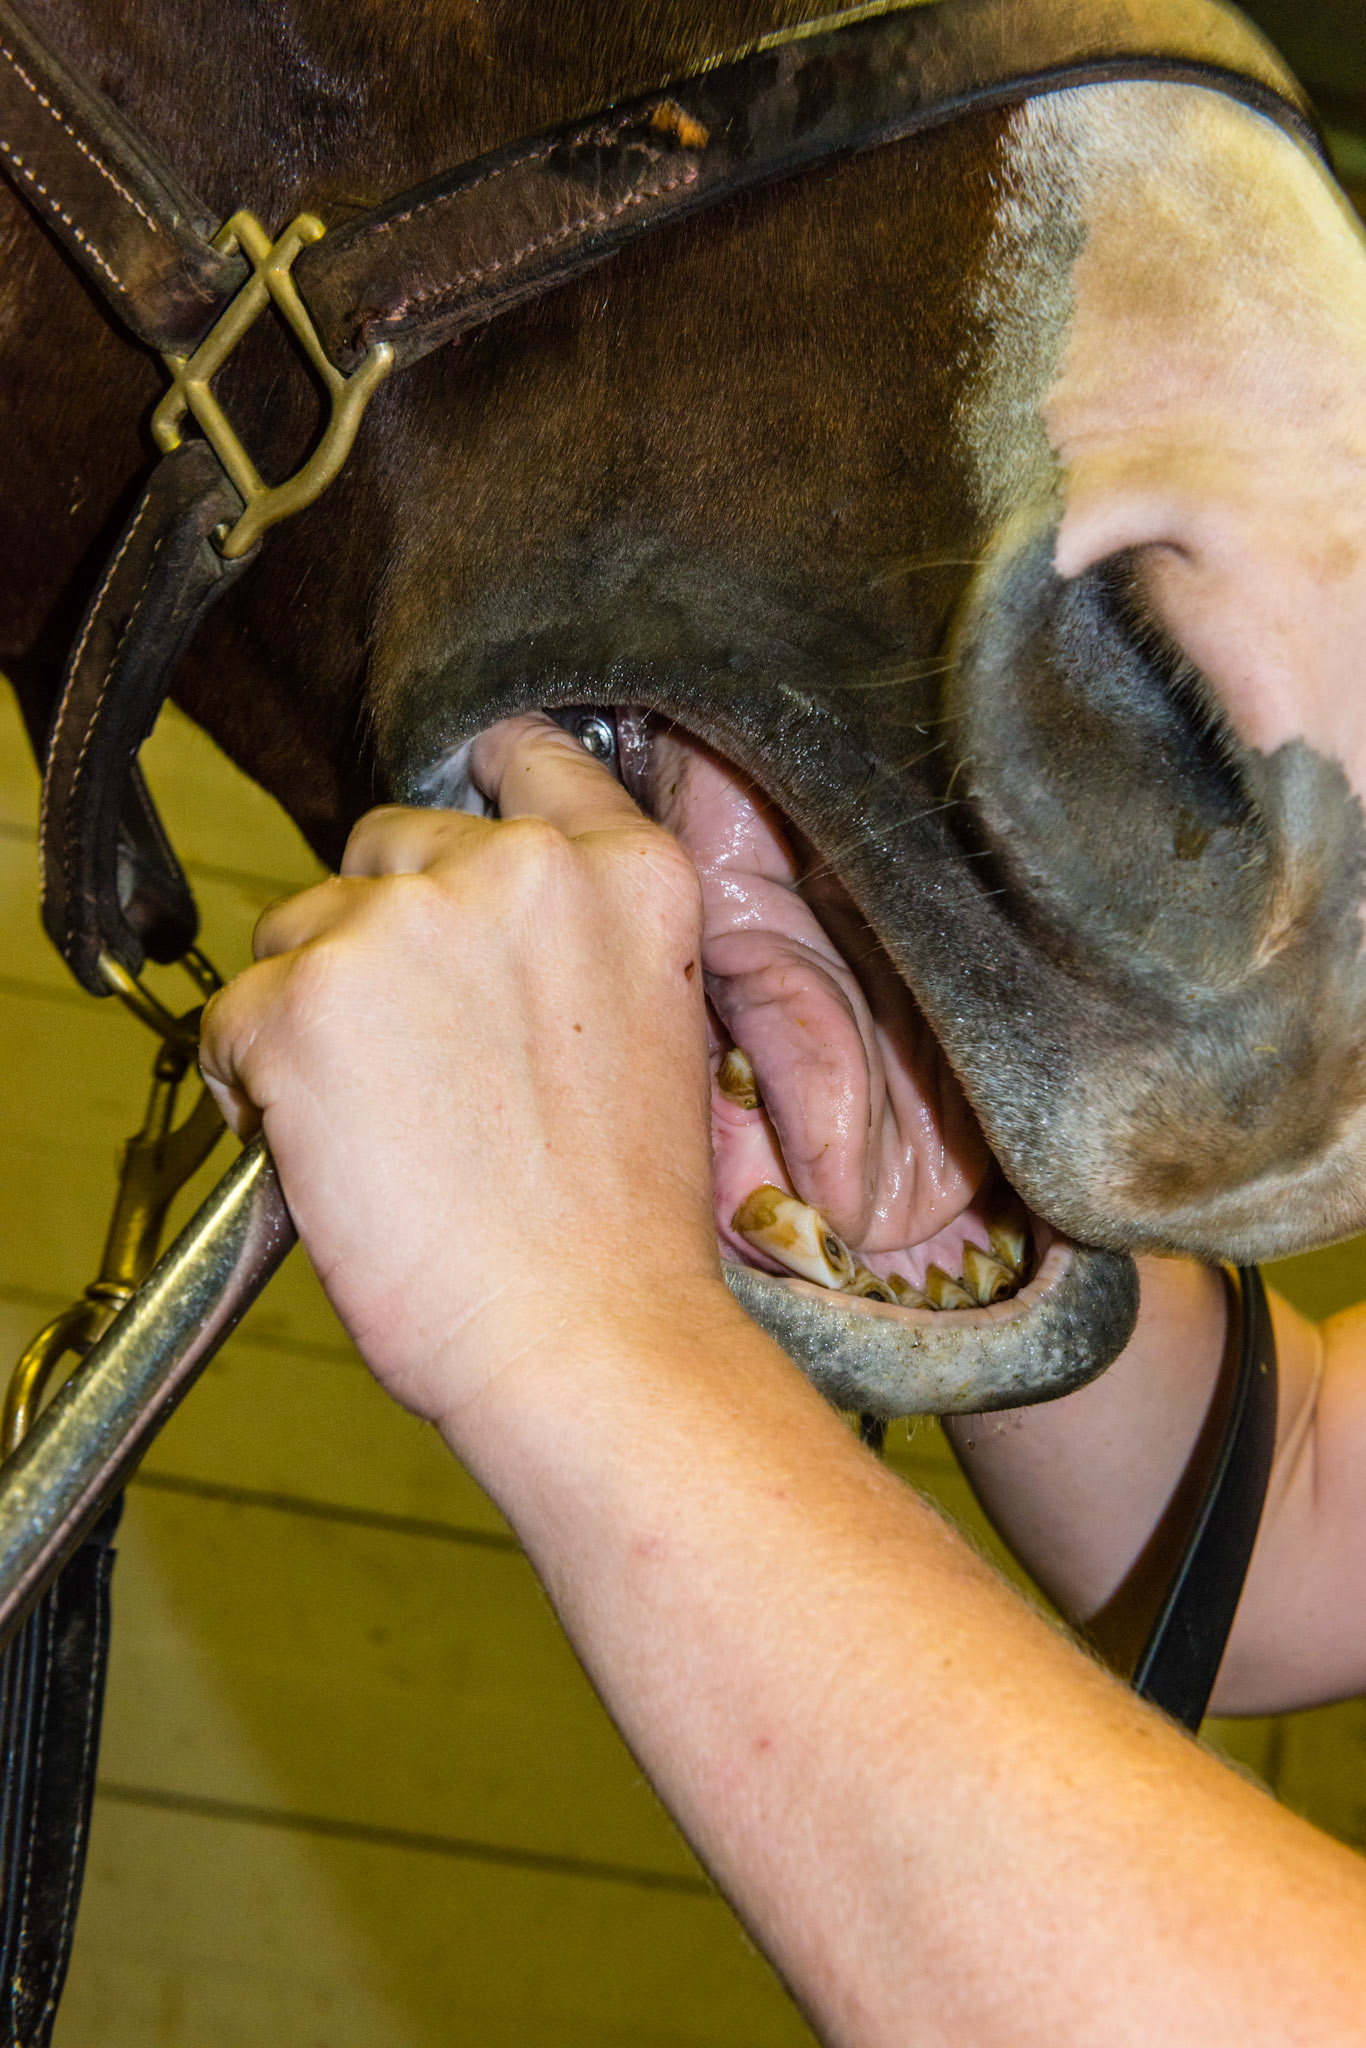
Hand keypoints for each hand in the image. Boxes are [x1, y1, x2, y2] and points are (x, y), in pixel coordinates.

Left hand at [199, 715, 718, 1427]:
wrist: (588, 1337)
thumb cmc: (621, 1227)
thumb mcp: (656, 1034)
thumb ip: (575, 943)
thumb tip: (470, 925)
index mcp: (627, 873)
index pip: (527, 757)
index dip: (477, 794)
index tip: (445, 849)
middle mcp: (519, 869)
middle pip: (386, 846)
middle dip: (380, 932)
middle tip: (413, 1054)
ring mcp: (406, 925)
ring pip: (299, 927)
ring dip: (315, 1006)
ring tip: (376, 1120)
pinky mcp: (307, 999)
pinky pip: (233, 1014)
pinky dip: (256, 1080)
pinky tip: (321, 1148)